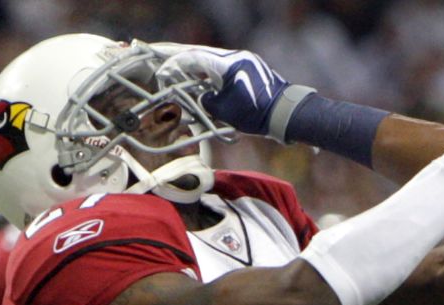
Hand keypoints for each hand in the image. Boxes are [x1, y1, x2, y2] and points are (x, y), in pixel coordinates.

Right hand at [154, 45, 311, 139]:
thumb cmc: (257, 114)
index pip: (193, 58)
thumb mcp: (225, 111)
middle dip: (177, 54)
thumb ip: (206, 101)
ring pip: (210, 57)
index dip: (174, 65)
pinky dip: (207, 69)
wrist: (286, 113)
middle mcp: (234, 57)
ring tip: (174, 65)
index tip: (161, 73)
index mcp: (227, 63)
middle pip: (199, 52)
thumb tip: (200, 97)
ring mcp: (243, 60)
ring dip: (192, 62)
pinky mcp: (248, 67)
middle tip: (157, 51)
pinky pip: (221, 64)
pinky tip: (198, 74)